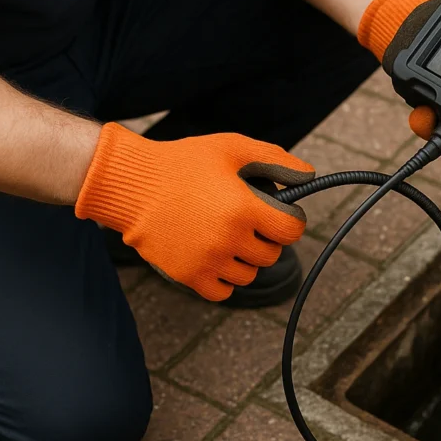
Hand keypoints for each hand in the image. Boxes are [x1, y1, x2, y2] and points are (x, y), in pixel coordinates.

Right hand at [75, 124, 314, 300]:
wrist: (132, 184)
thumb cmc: (183, 162)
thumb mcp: (232, 148)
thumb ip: (275, 160)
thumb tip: (309, 175)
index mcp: (244, 208)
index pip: (291, 231)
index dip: (290, 222)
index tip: (280, 215)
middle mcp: (228, 239)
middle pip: (271, 254)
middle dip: (266, 238)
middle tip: (247, 221)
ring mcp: (208, 261)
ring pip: (249, 275)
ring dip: (245, 259)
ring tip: (227, 236)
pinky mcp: (188, 276)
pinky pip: (223, 292)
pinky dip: (224, 279)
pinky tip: (215, 256)